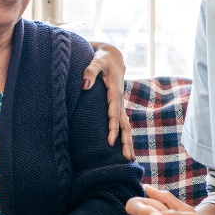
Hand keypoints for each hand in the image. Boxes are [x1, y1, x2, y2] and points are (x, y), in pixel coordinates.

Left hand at [85, 41, 133, 160]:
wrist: (112, 55)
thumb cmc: (102, 58)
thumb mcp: (96, 60)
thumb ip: (90, 71)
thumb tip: (84, 85)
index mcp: (115, 91)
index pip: (114, 112)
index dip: (113, 127)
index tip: (111, 142)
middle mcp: (120, 99)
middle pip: (124, 123)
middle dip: (125, 140)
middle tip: (126, 158)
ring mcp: (120, 103)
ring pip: (126, 125)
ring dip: (128, 141)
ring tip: (130, 159)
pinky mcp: (117, 105)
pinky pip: (123, 123)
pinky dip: (125, 135)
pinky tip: (126, 148)